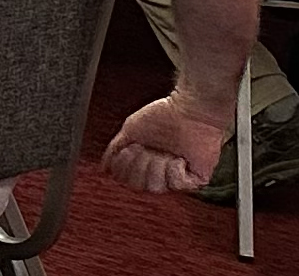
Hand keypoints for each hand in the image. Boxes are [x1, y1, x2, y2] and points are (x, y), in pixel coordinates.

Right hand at [103, 88, 229, 193]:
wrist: (188, 111)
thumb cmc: (162, 115)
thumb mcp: (131, 129)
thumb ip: (115, 149)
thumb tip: (105, 167)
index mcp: (144, 160)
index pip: (126, 179)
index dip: (124, 167)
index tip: (128, 149)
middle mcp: (158, 170)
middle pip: (137, 186)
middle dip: (139, 165)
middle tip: (144, 149)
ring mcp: (176, 175)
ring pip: (155, 188)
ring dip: (156, 166)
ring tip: (163, 152)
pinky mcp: (194, 178)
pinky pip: (176, 185)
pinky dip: (174, 169)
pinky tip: (179, 157)